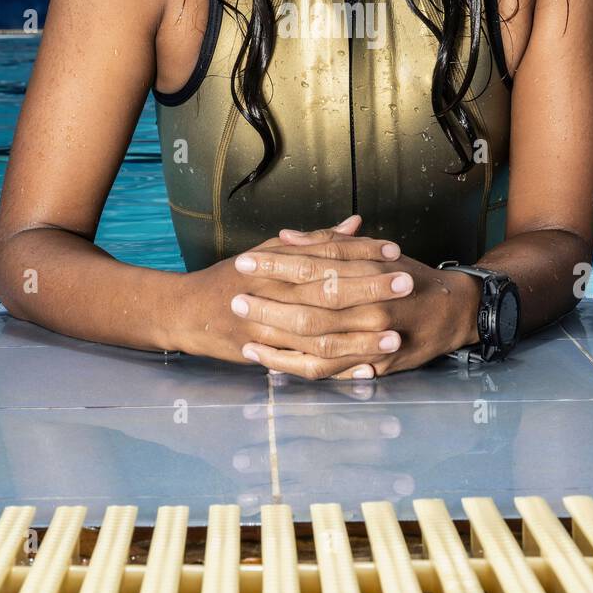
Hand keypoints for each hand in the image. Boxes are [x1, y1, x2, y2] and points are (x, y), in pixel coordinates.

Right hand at [171, 214, 378, 364]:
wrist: (186, 312)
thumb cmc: (231, 278)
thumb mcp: (269, 251)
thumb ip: (315, 240)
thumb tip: (356, 223)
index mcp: (277, 265)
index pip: (325, 254)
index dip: (360, 252)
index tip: (392, 250)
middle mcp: (273, 295)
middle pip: (328, 292)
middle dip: (370, 289)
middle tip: (407, 283)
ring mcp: (269, 329)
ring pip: (320, 335)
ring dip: (360, 337)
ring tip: (395, 335)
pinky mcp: (266, 356)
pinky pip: (306, 366)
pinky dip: (336, 369)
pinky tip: (366, 369)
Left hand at [229, 218, 479, 380]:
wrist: (454, 311)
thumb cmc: (409, 276)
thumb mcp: (375, 251)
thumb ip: (329, 244)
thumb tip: (286, 237)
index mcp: (369, 272)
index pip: (314, 266)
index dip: (277, 265)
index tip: (246, 262)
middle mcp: (371, 307)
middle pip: (310, 306)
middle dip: (269, 304)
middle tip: (235, 298)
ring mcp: (372, 339)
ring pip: (315, 344)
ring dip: (276, 340)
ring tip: (243, 335)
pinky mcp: (372, 364)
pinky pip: (326, 371)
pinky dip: (294, 367)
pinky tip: (267, 362)